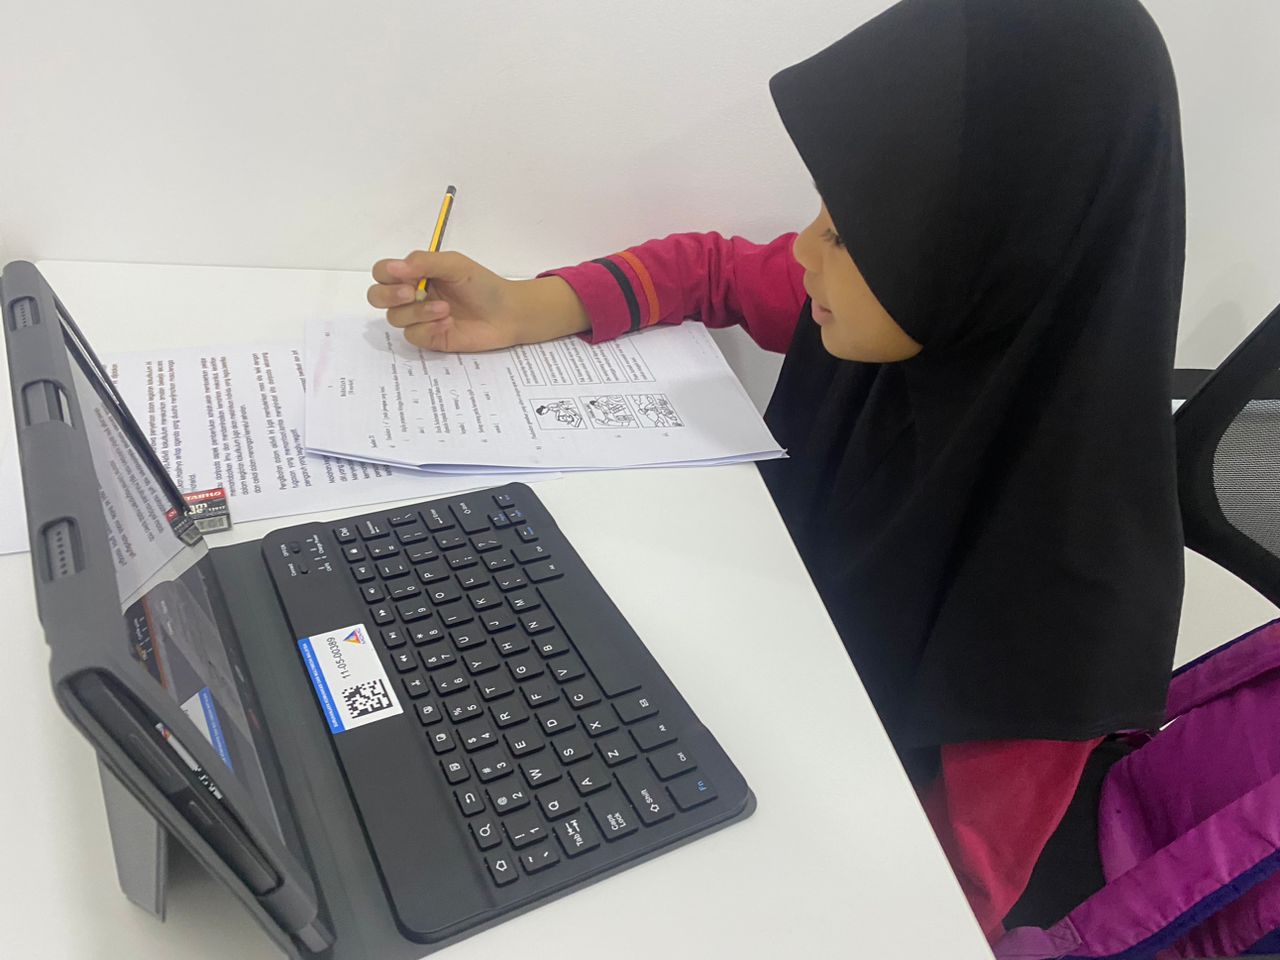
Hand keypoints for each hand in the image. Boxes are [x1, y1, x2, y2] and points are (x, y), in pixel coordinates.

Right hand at [369, 251, 589, 352]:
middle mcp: (412, 295)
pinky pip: (413, 335)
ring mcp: (419, 318)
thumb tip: (394, 267)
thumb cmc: (482, 285)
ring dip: (418, 312)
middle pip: (377, 297)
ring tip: (446, 309)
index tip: (403, 276)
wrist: (507, 313)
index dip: (386, 275)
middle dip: (389, 296)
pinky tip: (448, 323)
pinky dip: (428, 328)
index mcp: (415, 273)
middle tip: (411, 293)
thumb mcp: (454, 264)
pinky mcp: (429, 337)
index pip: (383, 272)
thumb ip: (424, 262)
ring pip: (396, 318)